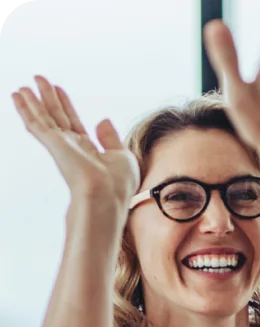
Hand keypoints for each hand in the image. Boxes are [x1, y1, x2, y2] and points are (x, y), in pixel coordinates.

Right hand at [11, 76, 139, 211]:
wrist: (107, 196)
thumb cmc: (118, 185)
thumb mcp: (123, 156)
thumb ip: (111, 138)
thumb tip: (102, 120)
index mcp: (88, 151)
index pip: (74, 123)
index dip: (66, 105)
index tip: (59, 90)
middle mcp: (72, 148)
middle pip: (56, 116)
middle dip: (47, 98)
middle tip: (38, 79)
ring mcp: (61, 146)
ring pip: (43, 118)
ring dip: (32, 101)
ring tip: (22, 86)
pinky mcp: (53, 144)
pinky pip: (36, 123)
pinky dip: (25, 109)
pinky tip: (17, 97)